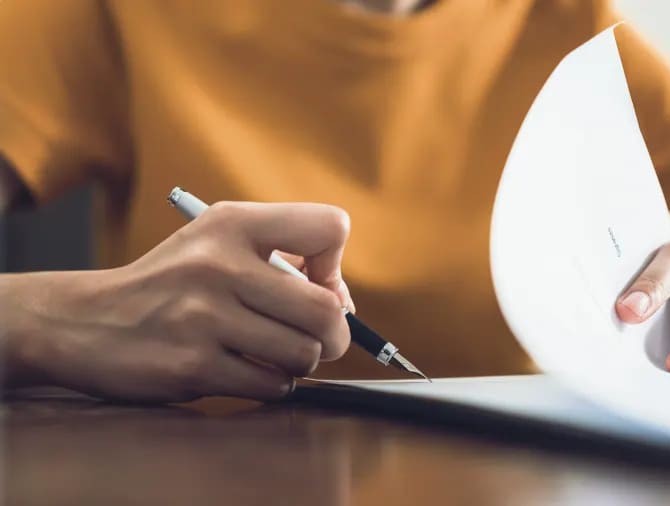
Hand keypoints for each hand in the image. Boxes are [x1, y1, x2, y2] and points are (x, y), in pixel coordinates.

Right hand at [2, 202, 353, 401]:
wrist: (85, 321)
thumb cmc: (172, 284)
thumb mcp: (218, 241)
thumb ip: (285, 256)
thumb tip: (344, 304)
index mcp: (233, 223)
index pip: (330, 228)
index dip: (335, 266)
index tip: (314, 285)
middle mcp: (219, 264)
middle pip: (327, 310)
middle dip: (335, 334)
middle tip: (317, 339)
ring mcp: (204, 317)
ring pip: (304, 353)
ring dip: (299, 362)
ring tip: (272, 353)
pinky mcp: (193, 365)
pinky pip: (271, 385)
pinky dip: (271, 384)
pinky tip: (246, 370)